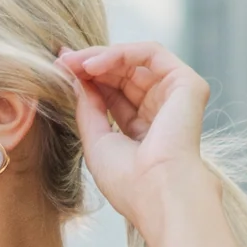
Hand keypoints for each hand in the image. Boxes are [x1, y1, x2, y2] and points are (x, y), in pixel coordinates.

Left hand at [58, 41, 211, 231]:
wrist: (157, 193)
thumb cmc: (129, 183)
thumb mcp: (97, 143)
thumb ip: (88, 109)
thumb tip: (76, 78)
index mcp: (143, 131)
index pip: (114, 94)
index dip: (88, 80)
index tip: (60, 69)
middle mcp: (161, 112)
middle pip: (123, 74)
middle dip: (91, 64)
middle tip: (63, 61)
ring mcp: (176, 96)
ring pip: (135, 60)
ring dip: (101, 57)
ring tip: (74, 64)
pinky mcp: (186, 83)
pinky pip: (150, 53)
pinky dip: (120, 53)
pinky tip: (94, 65)